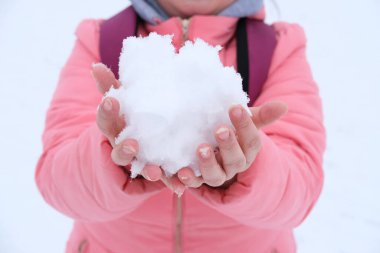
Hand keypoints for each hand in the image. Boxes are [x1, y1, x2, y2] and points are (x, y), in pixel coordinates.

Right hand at [92, 63, 185, 193]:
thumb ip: (111, 85)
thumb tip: (94, 65)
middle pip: (120, 152)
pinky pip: (164, 179)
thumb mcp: (124, 100)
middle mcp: (124, 148)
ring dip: (148, 170)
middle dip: (124, 149)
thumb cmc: (130, 116)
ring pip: (140, 168)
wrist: (140, 141)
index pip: (105, 120)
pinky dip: (172, 183)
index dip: (106, 111)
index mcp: (115, 128)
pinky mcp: (158, 171)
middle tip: (133, 144)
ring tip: (156, 172)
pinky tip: (181, 186)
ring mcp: (140, 162)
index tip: (110, 101)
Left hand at [177, 102, 287, 187]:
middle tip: (220, 130)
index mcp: (247, 150)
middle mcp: (233, 165)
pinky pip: (194, 183)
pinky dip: (188, 179)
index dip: (245, 125)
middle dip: (229, 146)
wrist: (214, 150)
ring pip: (215, 176)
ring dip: (208, 164)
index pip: (252, 140)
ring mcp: (216, 174)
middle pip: (235, 160)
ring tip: (201, 149)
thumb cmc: (231, 131)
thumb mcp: (243, 122)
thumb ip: (260, 115)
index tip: (235, 107)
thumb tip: (283, 106)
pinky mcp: (197, 179)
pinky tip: (181, 171)